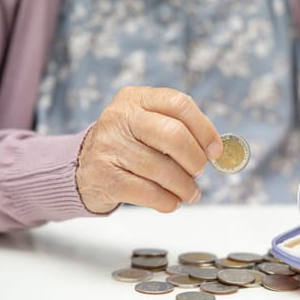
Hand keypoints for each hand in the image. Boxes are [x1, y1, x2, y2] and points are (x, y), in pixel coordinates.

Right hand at [75, 86, 222, 213]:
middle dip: (195, 159)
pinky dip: (167, 201)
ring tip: (190, 193)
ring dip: (184, 187)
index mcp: (137, 98)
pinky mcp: (104, 176)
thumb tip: (215, 151)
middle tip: (199, 172)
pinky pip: (147, 193)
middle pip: (173, 135)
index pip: (179, 104)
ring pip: (162, 169)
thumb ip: (180, 129)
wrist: (84, 167)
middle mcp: (120, 117)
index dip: (204, 129)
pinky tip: (171, 201)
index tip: (215, 151)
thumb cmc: (130, 145)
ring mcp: (108, 146)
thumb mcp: (149, 124)